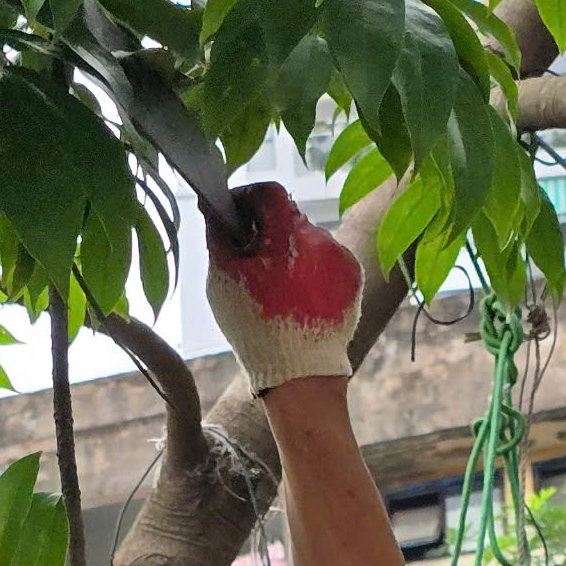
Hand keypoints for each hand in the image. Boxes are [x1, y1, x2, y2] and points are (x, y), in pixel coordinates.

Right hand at [205, 182, 363, 393]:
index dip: (247, 198)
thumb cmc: (255, 327)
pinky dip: (310, 270)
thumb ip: (218, 235)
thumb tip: (211, 205)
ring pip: (308, 240)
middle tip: (248, 259)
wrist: (301, 374)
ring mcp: (343, 257)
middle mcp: (322, 237)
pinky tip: (296, 297)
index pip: (269, 191)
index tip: (234, 215)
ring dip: (289, 252)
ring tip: (273, 286)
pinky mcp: (354, 276)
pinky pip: (327, 261)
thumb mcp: (224, 279)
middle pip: (289, 217)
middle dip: (267, 231)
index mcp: (288, 232)